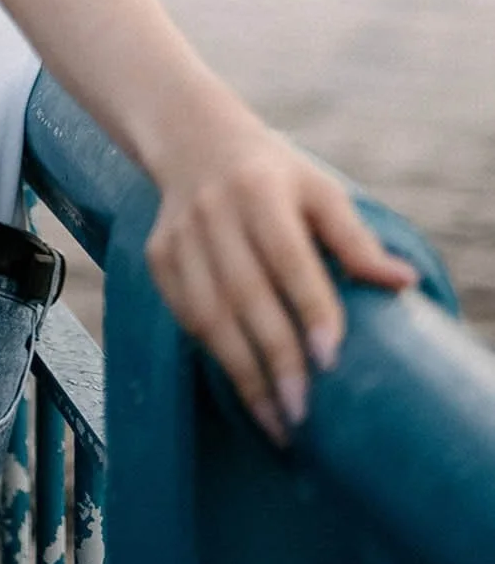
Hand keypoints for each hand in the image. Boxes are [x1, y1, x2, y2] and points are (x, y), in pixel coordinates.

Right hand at [145, 122, 418, 445]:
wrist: (192, 141)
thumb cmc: (273, 175)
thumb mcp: (319, 190)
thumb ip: (355, 240)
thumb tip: (404, 282)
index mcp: (260, 189)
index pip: (287, 255)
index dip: (310, 306)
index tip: (331, 358)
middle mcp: (213, 210)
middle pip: (246, 293)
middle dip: (276, 358)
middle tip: (304, 413)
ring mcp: (180, 235)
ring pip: (208, 315)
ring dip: (243, 374)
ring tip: (277, 422)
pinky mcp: (158, 257)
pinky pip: (185, 316)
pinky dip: (215, 356)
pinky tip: (246, 389)